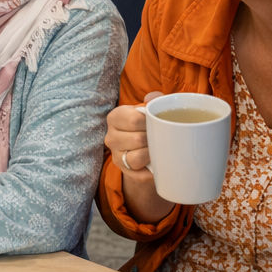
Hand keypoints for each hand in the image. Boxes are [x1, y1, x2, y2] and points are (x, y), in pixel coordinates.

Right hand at [106, 92, 178, 223]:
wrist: (142, 148)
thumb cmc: (146, 125)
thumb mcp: (149, 110)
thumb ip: (154, 101)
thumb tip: (154, 97)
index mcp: (115, 117)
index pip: (135, 120)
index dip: (151, 123)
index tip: (158, 123)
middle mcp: (110, 136)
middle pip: (138, 139)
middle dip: (153, 139)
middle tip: (161, 137)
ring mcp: (115, 155)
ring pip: (137, 157)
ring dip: (151, 154)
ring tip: (158, 149)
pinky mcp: (123, 171)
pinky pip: (140, 174)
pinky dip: (151, 170)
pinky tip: (156, 164)